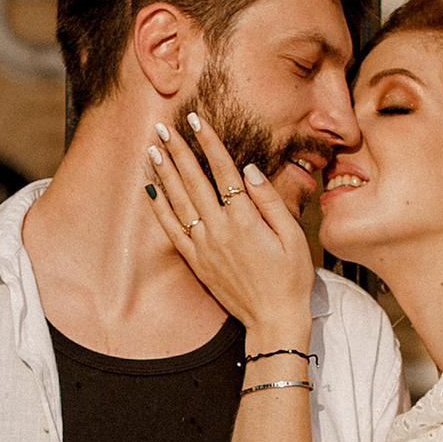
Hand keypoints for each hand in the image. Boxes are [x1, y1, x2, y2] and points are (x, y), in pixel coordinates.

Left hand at [148, 116, 315, 343]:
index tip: (197, 121)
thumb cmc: (291, 278)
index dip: (209, 143)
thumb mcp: (292, 236)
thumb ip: (269, 200)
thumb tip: (248, 169)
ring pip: (178, 201)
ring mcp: (204, 246)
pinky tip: (150, 190)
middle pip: (194, 181)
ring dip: (164, 173)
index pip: (223, 171)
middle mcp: (219, 230)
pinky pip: (172, 230)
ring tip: (153, 149)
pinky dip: (159, 208)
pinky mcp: (196, 261)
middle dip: (178, 150)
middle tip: (163, 126)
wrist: (273, 320)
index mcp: (245, 220)